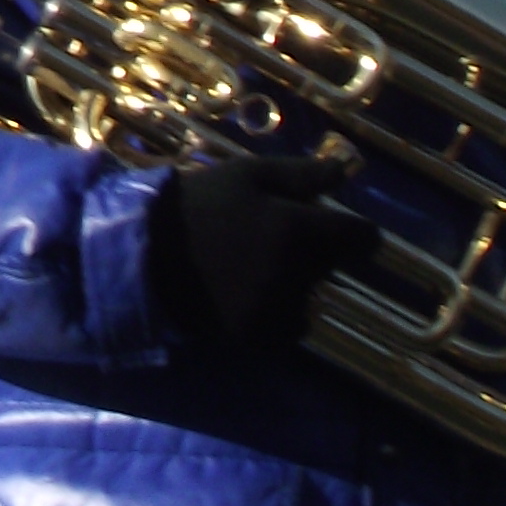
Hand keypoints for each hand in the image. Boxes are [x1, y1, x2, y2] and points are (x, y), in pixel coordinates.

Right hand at [146, 154, 383, 347]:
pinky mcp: (259, 335)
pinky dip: (279, 313)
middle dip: (316, 252)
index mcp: (297, 228)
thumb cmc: (200, 203)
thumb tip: (348, 170)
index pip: (360, 237)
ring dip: (296, 282)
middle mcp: (296, 272)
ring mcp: (277, 308)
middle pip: (333, 265)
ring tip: (257, 266)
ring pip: (312, 297)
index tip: (337, 228)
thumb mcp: (248, 174)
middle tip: (275, 239)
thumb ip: (303, 174)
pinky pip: (291, 326)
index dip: (355, 232)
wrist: (145, 251)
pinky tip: (248, 292)